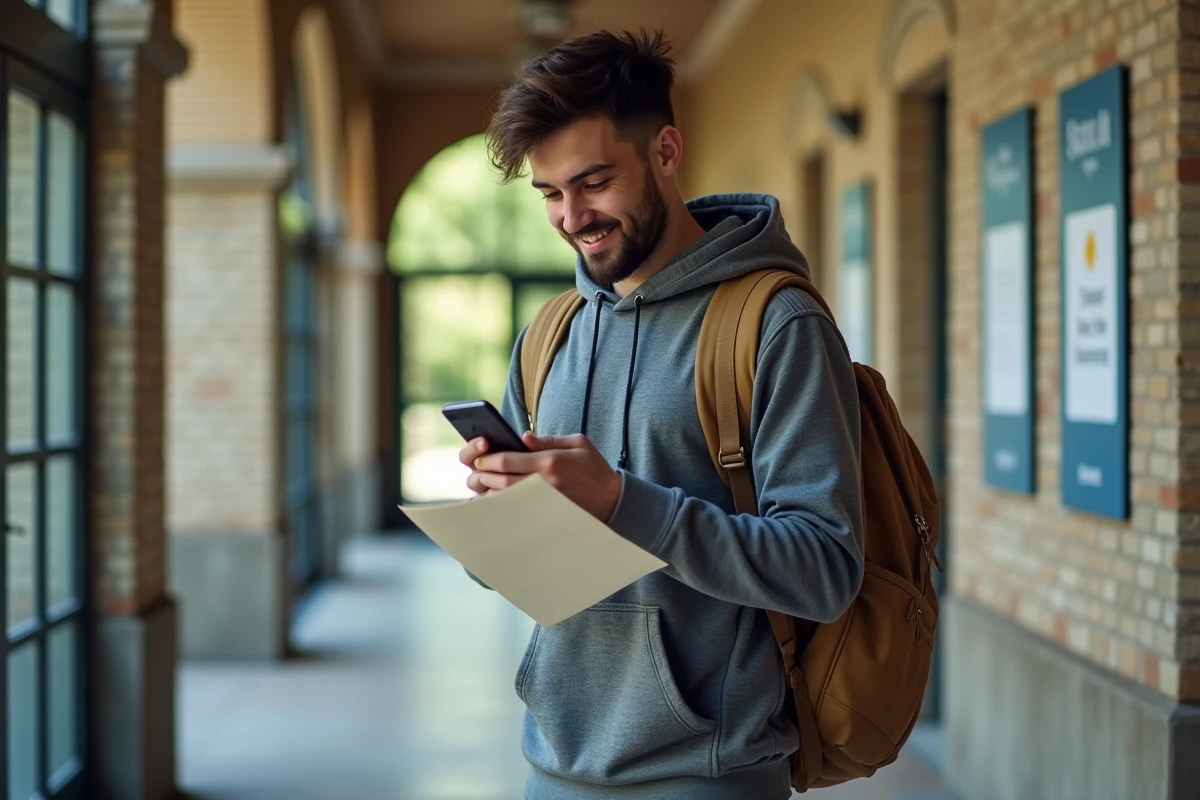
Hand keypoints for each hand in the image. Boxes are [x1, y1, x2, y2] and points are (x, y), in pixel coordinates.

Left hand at [461, 432, 621, 521]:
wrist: (613, 500)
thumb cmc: (595, 468)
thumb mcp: (578, 443)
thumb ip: (548, 439)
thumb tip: (521, 438)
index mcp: (549, 462)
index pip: (507, 460)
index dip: (487, 458)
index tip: (480, 456)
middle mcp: (543, 483)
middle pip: (499, 480)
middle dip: (482, 474)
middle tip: (475, 470)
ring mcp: (542, 502)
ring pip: (503, 498)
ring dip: (487, 491)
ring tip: (482, 484)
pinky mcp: (543, 515)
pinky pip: (514, 511)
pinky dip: (500, 506)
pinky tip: (495, 500)